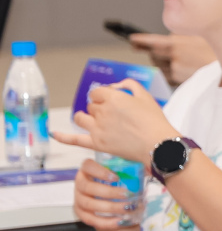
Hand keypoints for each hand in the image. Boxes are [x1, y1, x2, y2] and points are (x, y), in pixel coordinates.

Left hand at [52, 80, 178, 162]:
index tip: (112, 102)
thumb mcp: (146, 96)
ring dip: (85, 117)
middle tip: (114, 116)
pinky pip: (74, 139)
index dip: (104, 96)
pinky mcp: (97, 143)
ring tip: (94, 121)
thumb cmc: (155, 122)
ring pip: (81, 118)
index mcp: (113, 98)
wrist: (159, 145)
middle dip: (100, 108)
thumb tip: (115, 86)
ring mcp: (97, 128)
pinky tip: (54, 133)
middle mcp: (102, 111)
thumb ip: (129, 85)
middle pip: (91, 106)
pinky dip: (63, 137)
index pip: (97, 92)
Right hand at [72, 158, 139, 230]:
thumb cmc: (118, 187)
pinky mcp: (81, 214)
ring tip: (127, 208)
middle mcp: (80, 184)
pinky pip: (90, 219)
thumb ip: (128, 174)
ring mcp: (78, 199)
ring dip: (110, 207)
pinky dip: (106, 222)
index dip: (100, 171)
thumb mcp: (123, 178)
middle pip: (88, 187)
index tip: (116, 177)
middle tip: (127, 195)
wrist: (115, 207)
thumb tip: (146, 171)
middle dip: (109, 192)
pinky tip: (119, 221)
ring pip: (89, 203)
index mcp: (88, 171)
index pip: (88, 166)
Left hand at [128, 33, 213, 86]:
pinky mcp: (178, 79)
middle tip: (149, 48)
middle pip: (152, 53)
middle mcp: (173, 56)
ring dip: (160, 61)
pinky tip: (179, 66)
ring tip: (173, 57)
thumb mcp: (196, 37)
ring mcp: (175, 69)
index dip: (139, 40)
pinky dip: (168, 70)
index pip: (151, 41)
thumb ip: (179, 37)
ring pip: (159, 65)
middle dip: (151, 51)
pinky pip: (166, 74)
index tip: (132, 39)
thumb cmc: (213, 51)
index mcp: (176, 43)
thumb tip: (167, 38)